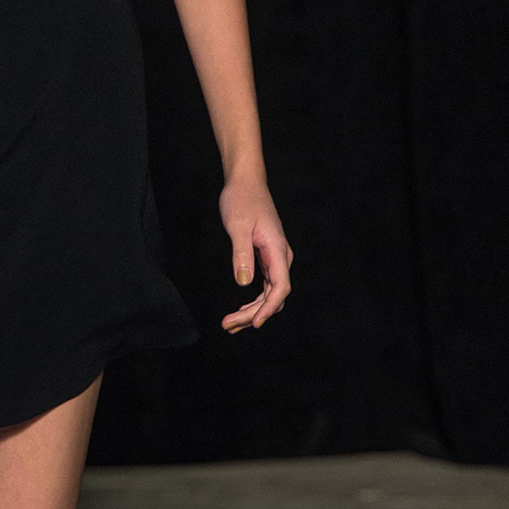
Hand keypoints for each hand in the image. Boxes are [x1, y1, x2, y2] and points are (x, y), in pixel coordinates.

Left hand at [219, 176, 292, 332]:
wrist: (246, 182)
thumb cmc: (242, 200)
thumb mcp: (238, 226)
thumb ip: (241, 253)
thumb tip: (243, 282)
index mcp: (277, 249)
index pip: (280, 287)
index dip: (269, 308)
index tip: (255, 323)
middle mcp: (280, 257)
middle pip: (274, 296)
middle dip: (253, 314)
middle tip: (228, 326)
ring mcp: (275, 258)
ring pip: (270, 294)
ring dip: (252, 311)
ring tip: (230, 325)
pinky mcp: (267, 258)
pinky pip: (265, 286)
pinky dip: (254, 301)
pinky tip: (241, 310)